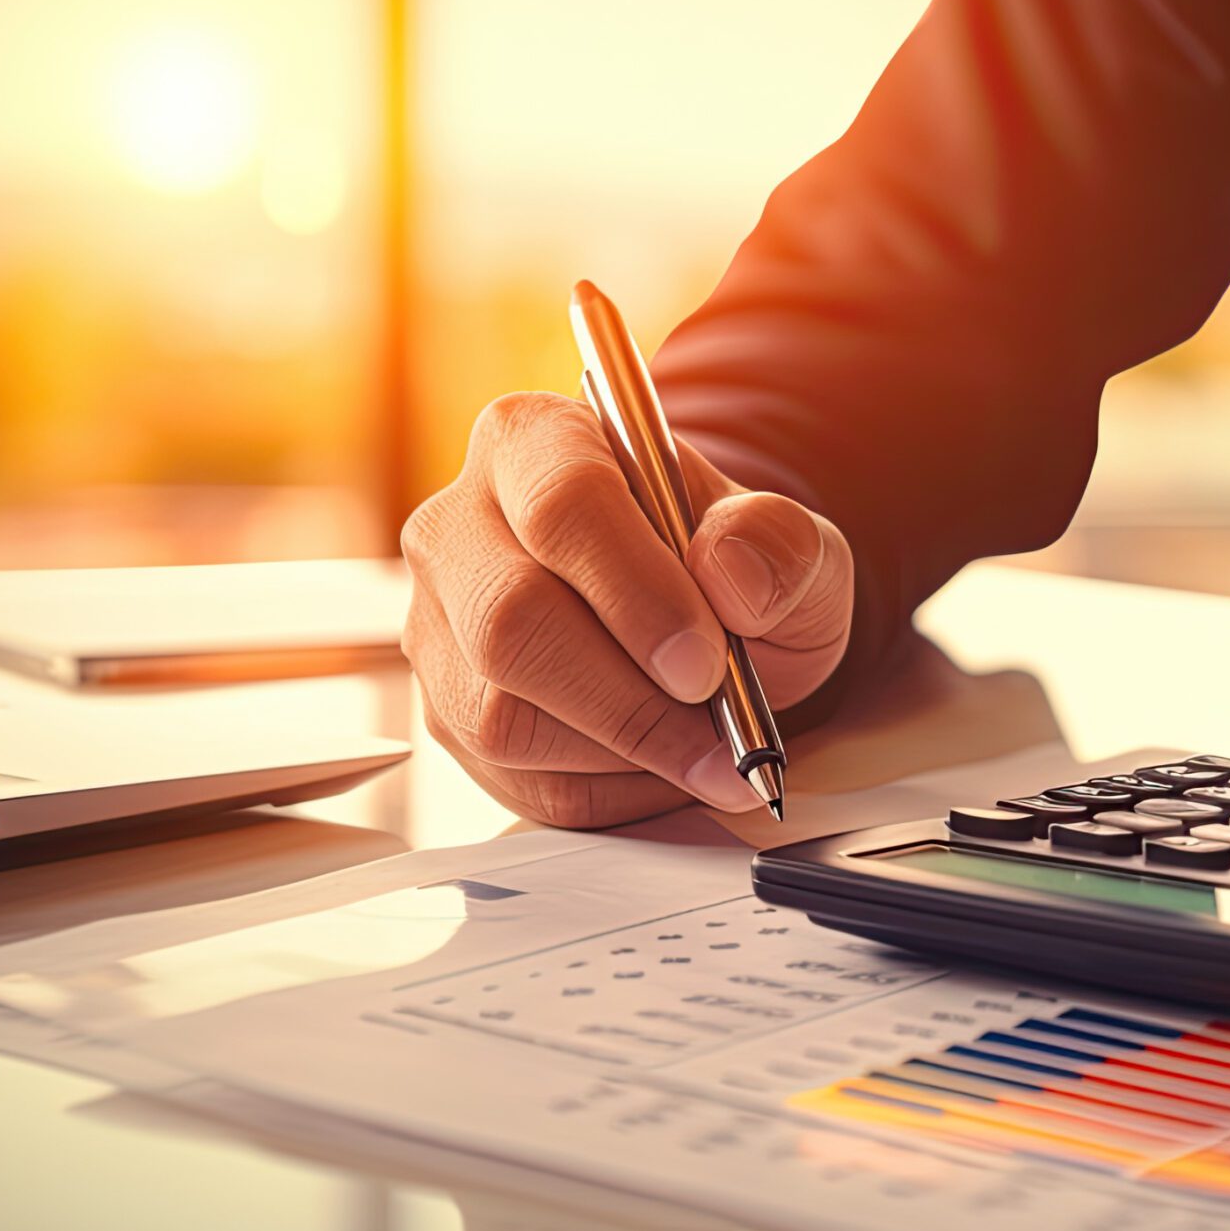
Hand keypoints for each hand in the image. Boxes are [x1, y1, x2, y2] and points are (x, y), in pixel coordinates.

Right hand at [401, 391, 853, 826]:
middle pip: (507, 621)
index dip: (634, 592)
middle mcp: (459, 523)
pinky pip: (512, 777)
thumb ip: (779, 545)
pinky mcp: (445, 710)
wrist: (703, 629)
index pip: (561, 504)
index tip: (705, 659)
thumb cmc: (732, 571)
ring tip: (704, 748)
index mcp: (535, 440)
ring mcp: (439, 623)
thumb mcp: (791, 544)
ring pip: (499, 715)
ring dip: (622, 750)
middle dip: (624, 695)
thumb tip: (731, 575)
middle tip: (716, 727)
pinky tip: (661, 765)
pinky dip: (604, 790)